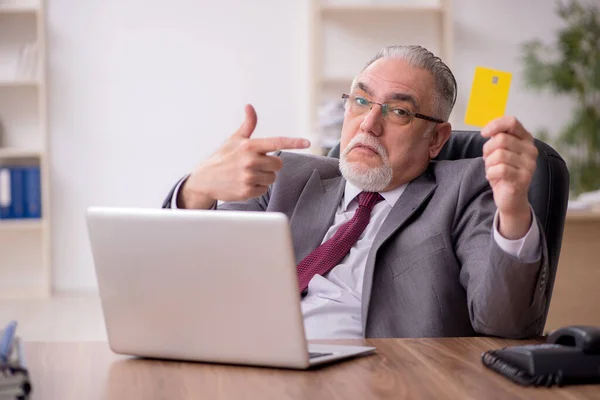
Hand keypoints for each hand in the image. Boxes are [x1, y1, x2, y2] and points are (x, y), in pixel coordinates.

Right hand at [180, 104, 310, 208]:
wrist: (205, 180)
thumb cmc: (222, 157)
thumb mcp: (234, 139)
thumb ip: (247, 125)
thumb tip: (250, 106)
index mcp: (249, 146)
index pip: (276, 142)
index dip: (294, 142)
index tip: (308, 142)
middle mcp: (249, 161)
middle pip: (278, 164)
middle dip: (271, 165)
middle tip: (256, 165)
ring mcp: (248, 177)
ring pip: (272, 178)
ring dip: (264, 177)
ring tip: (247, 174)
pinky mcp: (247, 191)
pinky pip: (264, 189)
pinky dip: (257, 187)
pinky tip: (245, 183)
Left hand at [481, 116, 537, 238]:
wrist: (511, 198)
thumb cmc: (504, 172)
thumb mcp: (500, 151)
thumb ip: (498, 139)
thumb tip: (488, 130)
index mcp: (526, 139)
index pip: (512, 122)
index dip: (495, 125)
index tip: (484, 133)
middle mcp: (531, 150)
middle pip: (501, 139)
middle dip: (487, 149)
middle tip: (487, 160)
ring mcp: (529, 164)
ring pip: (499, 155)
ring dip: (488, 163)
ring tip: (492, 169)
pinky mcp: (524, 178)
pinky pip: (500, 169)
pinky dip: (490, 173)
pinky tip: (494, 177)